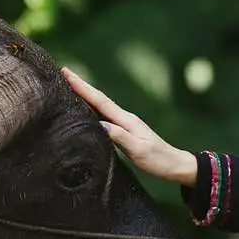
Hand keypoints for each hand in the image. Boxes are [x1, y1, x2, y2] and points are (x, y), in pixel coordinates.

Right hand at [61, 68, 198, 185]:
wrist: (175, 165)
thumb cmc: (158, 160)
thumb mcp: (139, 150)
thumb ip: (120, 137)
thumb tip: (100, 124)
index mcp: (126, 120)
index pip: (100, 101)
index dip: (83, 88)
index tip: (67, 73)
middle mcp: (124, 118)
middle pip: (99, 98)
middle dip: (81, 86)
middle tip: (64, 72)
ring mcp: (125, 124)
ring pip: (100, 106)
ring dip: (85, 95)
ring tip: (69, 86)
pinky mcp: (125, 131)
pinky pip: (104, 115)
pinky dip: (92, 108)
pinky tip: (86, 110)